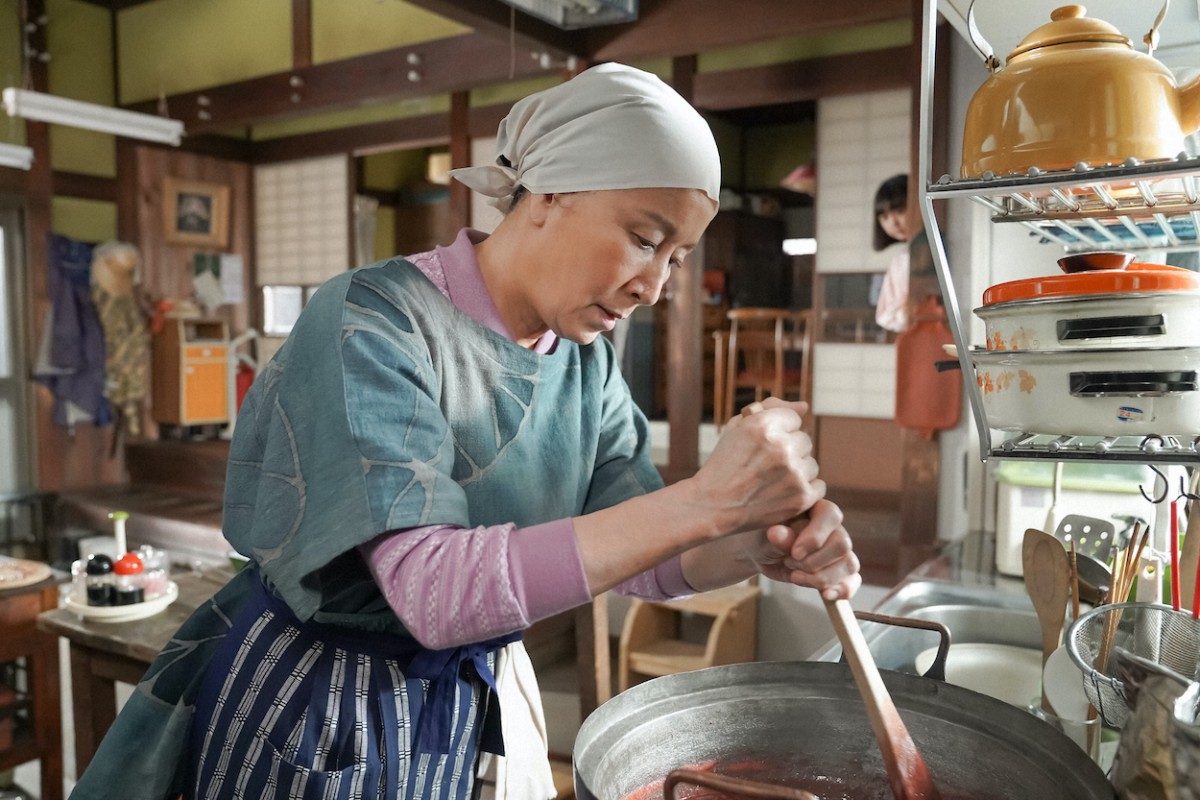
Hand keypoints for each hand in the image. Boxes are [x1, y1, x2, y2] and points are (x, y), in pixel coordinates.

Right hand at [690, 398, 823, 535]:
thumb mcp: (737, 427)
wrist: (712, 506)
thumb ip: (771, 409)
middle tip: (765, 465)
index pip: (794, 418)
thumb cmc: (725, 463)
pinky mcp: (802, 497)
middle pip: (805, 440)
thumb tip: (805, 406)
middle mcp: (781, 447)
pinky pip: (818, 486)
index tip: (762, 446)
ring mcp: (793, 474)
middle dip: (789, 450)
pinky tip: (781, 493)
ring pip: (811, 464)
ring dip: (797, 471)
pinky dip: (803, 491)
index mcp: (763, 424)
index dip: (778, 432)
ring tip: (771, 480)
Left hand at [745, 499, 861, 599]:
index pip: (831, 516)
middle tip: (789, 564)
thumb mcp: (764, 535)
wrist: (760, 553)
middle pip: (842, 544)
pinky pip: (853, 579)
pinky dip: (843, 590)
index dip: (816, 537)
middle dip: (814, 562)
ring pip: (849, 564)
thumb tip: (777, 533)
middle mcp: (833, 528)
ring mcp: (838, 550)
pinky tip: (826, 595)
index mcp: (817, 509)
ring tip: (796, 578)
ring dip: (823, 578)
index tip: (794, 553)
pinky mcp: (838, 570)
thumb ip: (776, 536)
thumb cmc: (762, 536)